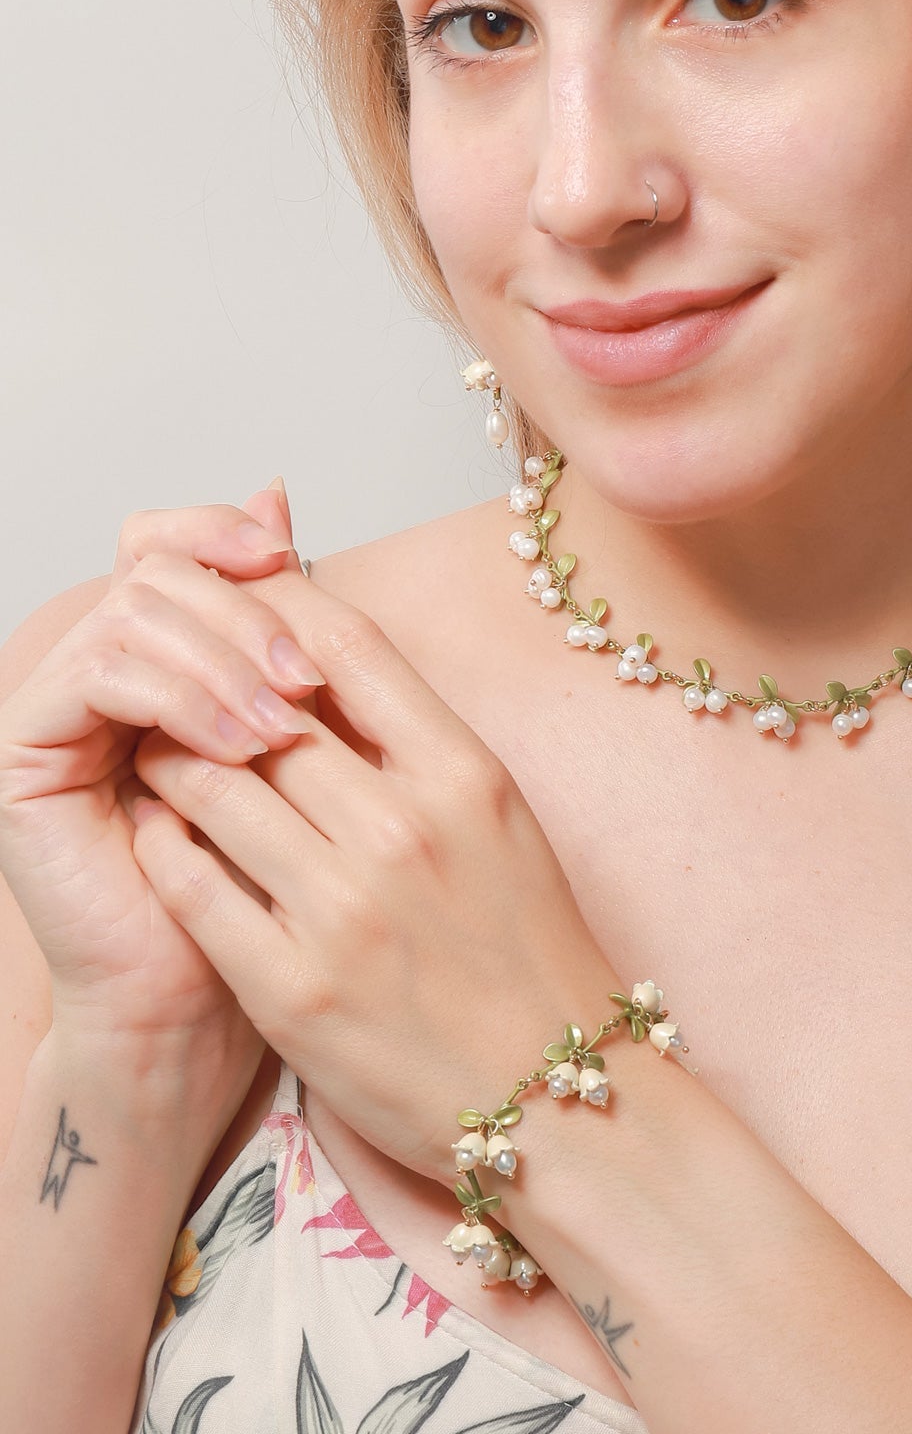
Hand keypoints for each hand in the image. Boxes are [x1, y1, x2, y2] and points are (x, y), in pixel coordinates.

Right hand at [0, 481, 321, 1107]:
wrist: (218, 994)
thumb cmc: (277, 872)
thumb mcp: (305, 728)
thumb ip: (287, 620)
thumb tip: (280, 495)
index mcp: (165, 650)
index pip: (172, 540)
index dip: (224, 533)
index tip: (291, 560)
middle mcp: (103, 665)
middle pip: (157, 567)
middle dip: (243, 610)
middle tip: (306, 677)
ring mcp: (60, 703)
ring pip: (132, 612)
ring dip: (222, 659)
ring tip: (286, 724)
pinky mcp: (28, 750)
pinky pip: (97, 671)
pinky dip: (179, 696)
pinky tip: (242, 744)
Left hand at [121, 545, 618, 1183]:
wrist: (553, 1092)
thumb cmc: (529, 950)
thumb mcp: (501, 822)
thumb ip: (419, 745)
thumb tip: (325, 672)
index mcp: (467, 778)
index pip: (350, 646)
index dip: (282, 606)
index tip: (246, 602)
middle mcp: (405, 833)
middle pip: (263, 715)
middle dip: (208, 692)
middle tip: (179, 689)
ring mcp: (345, 913)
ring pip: (212, 792)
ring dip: (172, 765)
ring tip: (161, 759)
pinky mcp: (291, 989)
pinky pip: (192, 886)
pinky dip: (163, 848)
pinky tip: (161, 836)